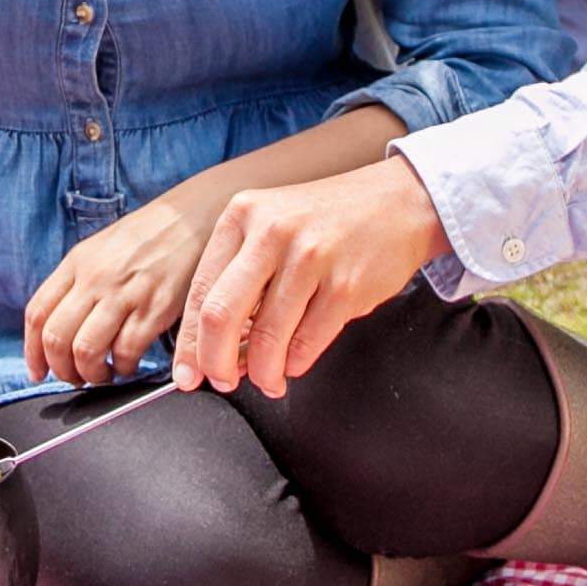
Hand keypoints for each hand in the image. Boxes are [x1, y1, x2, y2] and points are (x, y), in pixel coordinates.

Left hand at [22, 191, 219, 385]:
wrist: (189, 219)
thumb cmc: (144, 239)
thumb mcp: (98, 250)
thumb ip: (76, 283)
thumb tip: (58, 328)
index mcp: (76, 263)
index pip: (37, 314)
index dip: (31, 352)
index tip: (37, 371)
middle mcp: (95, 278)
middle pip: (56, 338)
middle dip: (60, 370)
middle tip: (73, 377)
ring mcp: (124, 293)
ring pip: (86, 350)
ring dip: (90, 375)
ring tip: (101, 375)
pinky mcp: (155, 308)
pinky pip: (126, 352)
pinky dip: (123, 368)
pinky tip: (128, 364)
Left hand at [172, 157, 448, 398]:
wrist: (399, 202)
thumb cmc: (326, 222)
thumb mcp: (271, 224)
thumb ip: (239, 275)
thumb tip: (212, 346)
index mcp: (242, 215)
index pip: (201, 291)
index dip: (190, 344)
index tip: (187, 375)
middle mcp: (271, 232)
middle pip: (221, 316)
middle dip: (216, 364)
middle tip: (223, 383)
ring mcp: (310, 257)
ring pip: (266, 339)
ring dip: (263, 373)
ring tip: (268, 379)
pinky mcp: (345, 286)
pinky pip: (306, 344)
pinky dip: (295, 364)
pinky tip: (295, 362)